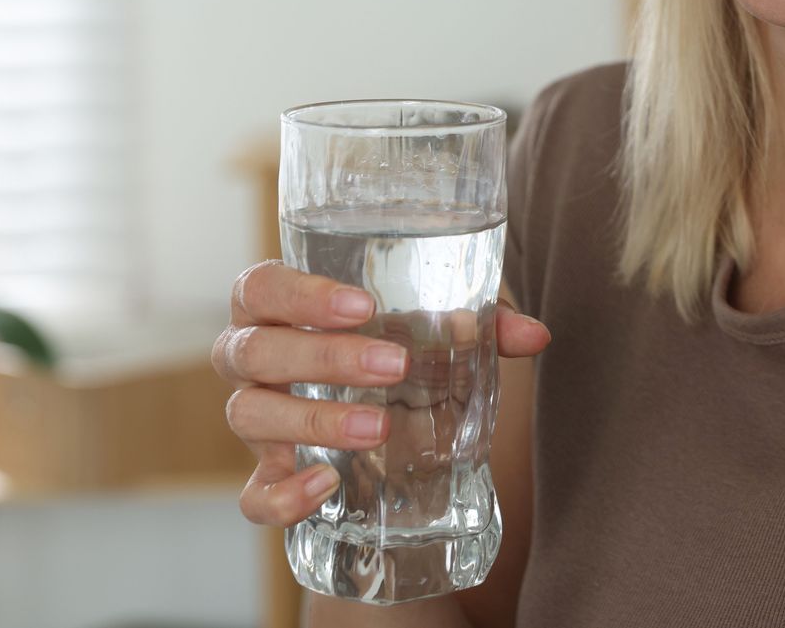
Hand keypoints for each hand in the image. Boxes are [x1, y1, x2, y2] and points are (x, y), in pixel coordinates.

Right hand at [211, 259, 551, 525]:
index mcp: (277, 307)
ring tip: (378, 427)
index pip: (262, 287)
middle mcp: (252, 359)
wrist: (385, 423)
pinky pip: (253, 497)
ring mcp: (253, 421)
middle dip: (324, 357)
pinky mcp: (266, 479)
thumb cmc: (396, 348)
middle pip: (255, 351)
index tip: (363, 305)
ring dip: (313, 420)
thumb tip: (535, 334)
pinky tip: (326, 485)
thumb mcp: (435, 328)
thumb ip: (481, 322)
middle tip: (395, 365)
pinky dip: (283, 495)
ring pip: (249, 416)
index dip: (301, 294)